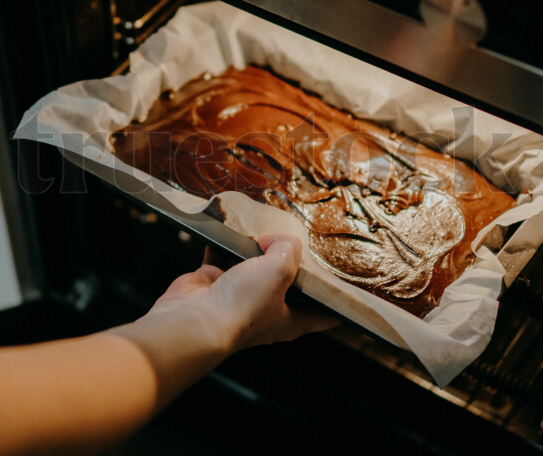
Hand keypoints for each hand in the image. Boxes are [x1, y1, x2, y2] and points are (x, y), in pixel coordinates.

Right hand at [147, 234, 338, 352]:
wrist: (193, 319)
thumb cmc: (242, 305)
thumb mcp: (280, 270)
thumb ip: (287, 248)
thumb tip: (276, 239)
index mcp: (290, 320)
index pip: (323, 313)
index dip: (336, 301)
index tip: (349, 286)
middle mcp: (265, 310)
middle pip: (286, 283)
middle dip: (290, 261)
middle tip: (299, 237)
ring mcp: (237, 296)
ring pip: (252, 266)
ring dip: (255, 248)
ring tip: (263, 225)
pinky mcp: (213, 283)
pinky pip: (221, 256)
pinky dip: (224, 241)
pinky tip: (229, 224)